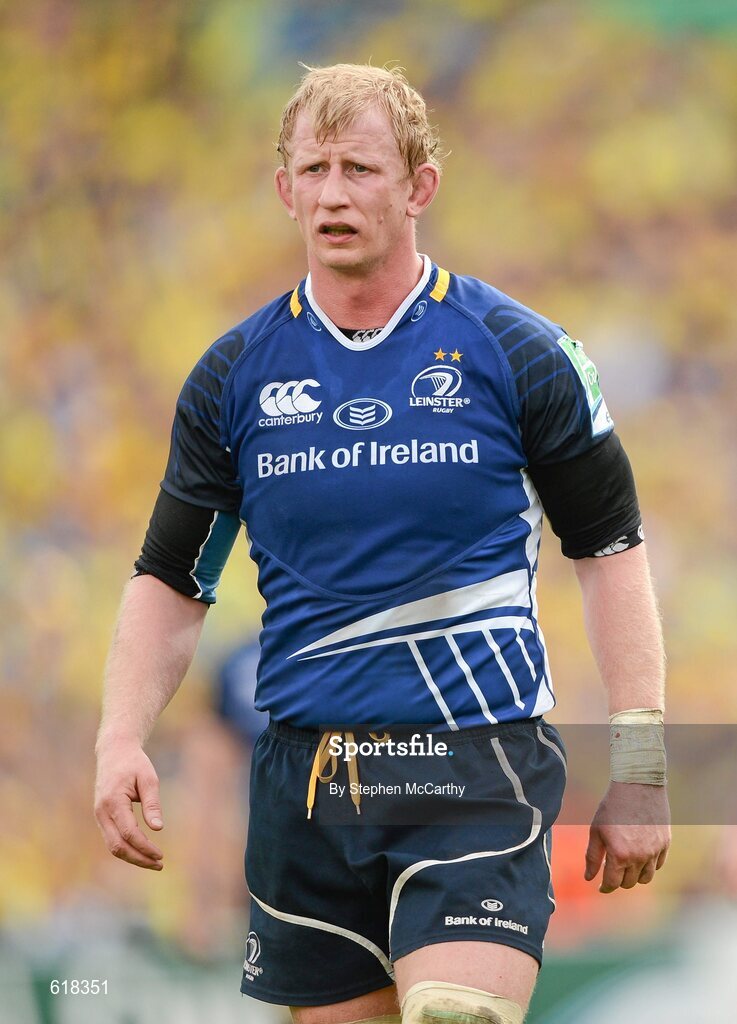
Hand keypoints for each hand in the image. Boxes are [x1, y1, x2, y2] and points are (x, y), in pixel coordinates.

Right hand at [94, 740, 164, 869]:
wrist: (114, 752)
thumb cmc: (134, 763)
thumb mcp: (148, 778)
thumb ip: (152, 803)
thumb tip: (158, 828)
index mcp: (113, 801)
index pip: (129, 833)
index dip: (144, 847)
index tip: (160, 855)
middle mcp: (102, 812)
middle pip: (117, 846)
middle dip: (138, 858)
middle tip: (160, 864)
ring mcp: (99, 816)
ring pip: (113, 846)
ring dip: (132, 856)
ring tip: (154, 861)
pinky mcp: (102, 817)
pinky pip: (112, 839)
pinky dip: (127, 848)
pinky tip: (143, 851)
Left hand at [584, 782, 669, 892]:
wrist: (638, 785)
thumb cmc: (613, 806)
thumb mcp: (596, 830)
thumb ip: (592, 856)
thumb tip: (589, 878)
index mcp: (620, 855)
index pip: (613, 883)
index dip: (605, 887)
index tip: (602, 886)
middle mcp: (639, 857)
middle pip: (629, 883)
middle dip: (619, 880)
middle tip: (612, 871)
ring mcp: (655, 851)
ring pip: (646, 878)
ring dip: (635, 876)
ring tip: (626, 867)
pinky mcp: (665, 844)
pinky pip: (658, 865)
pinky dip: (649, 866)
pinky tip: (640, 857)